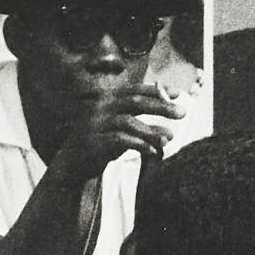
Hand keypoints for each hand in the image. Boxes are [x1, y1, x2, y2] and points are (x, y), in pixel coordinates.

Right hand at [55, 83, 182, 182]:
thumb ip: (140, 126)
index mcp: (107, 100)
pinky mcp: (94, 141)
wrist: (71, 164)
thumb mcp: (120, 131)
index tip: (177, 93)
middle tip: (182, 113)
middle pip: (134, 102)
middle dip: (161, 106)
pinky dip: (139, 144)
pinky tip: (153, 152)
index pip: (134, 90)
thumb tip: (169, 130)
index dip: (156, 90)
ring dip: (151, 130)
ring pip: (128, 121)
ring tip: (170, 138)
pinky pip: (120, 140)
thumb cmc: (99, 145)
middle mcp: (100, 108)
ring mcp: (95, 124)